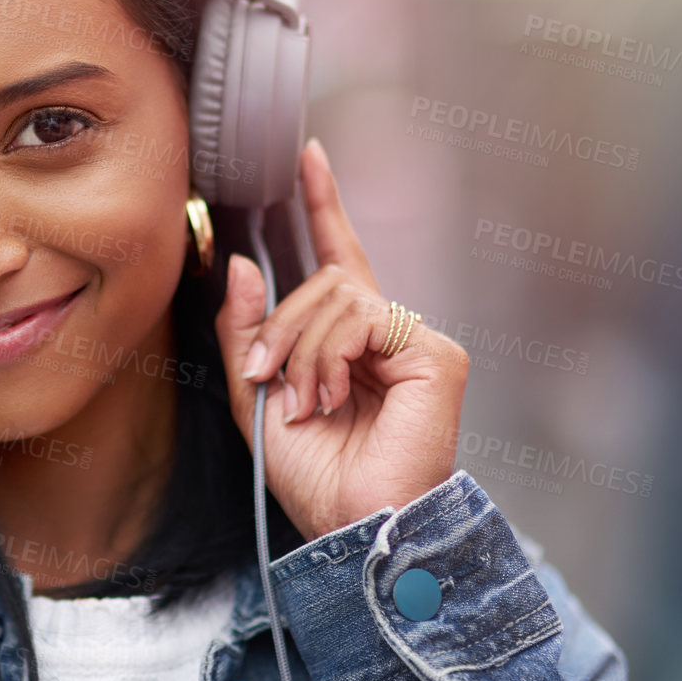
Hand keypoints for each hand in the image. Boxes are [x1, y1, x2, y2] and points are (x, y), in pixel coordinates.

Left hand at [214, 139, 468, 541]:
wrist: (351, 525)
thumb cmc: (313, 477)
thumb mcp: (254, 397)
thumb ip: (245, 331)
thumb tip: (245, 265)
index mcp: (347, 342)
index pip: (336, 258)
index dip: (322, 204)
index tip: (306, 156)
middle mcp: (386, 334)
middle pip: (320, 282)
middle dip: (278, 329)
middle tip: (266, 382)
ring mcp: (415, 342)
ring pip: (335, 297)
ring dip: (299, 350)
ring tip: (305, 402)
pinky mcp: (437, 355)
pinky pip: (361, 318)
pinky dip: (328, 356)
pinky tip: (332, 397)